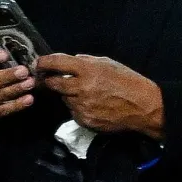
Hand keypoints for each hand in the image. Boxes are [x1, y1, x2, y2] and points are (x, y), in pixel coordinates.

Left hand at [36, 53, 163, 138]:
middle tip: (50, 79)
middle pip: (52, 84)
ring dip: (68, 95)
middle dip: (49, 81)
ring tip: (85, 93)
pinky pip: (73, 112)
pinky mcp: (84, 120)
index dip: (43, 62)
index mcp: (87, 69)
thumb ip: (87, 61)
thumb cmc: (128, 81)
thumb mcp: (108, 63)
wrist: (143, 106)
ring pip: (64, 98)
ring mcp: (81, 106)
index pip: (56, 63)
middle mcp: (81, 87)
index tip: (38, 63)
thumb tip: (70, 61)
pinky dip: (78, 107)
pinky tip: (93, 105)